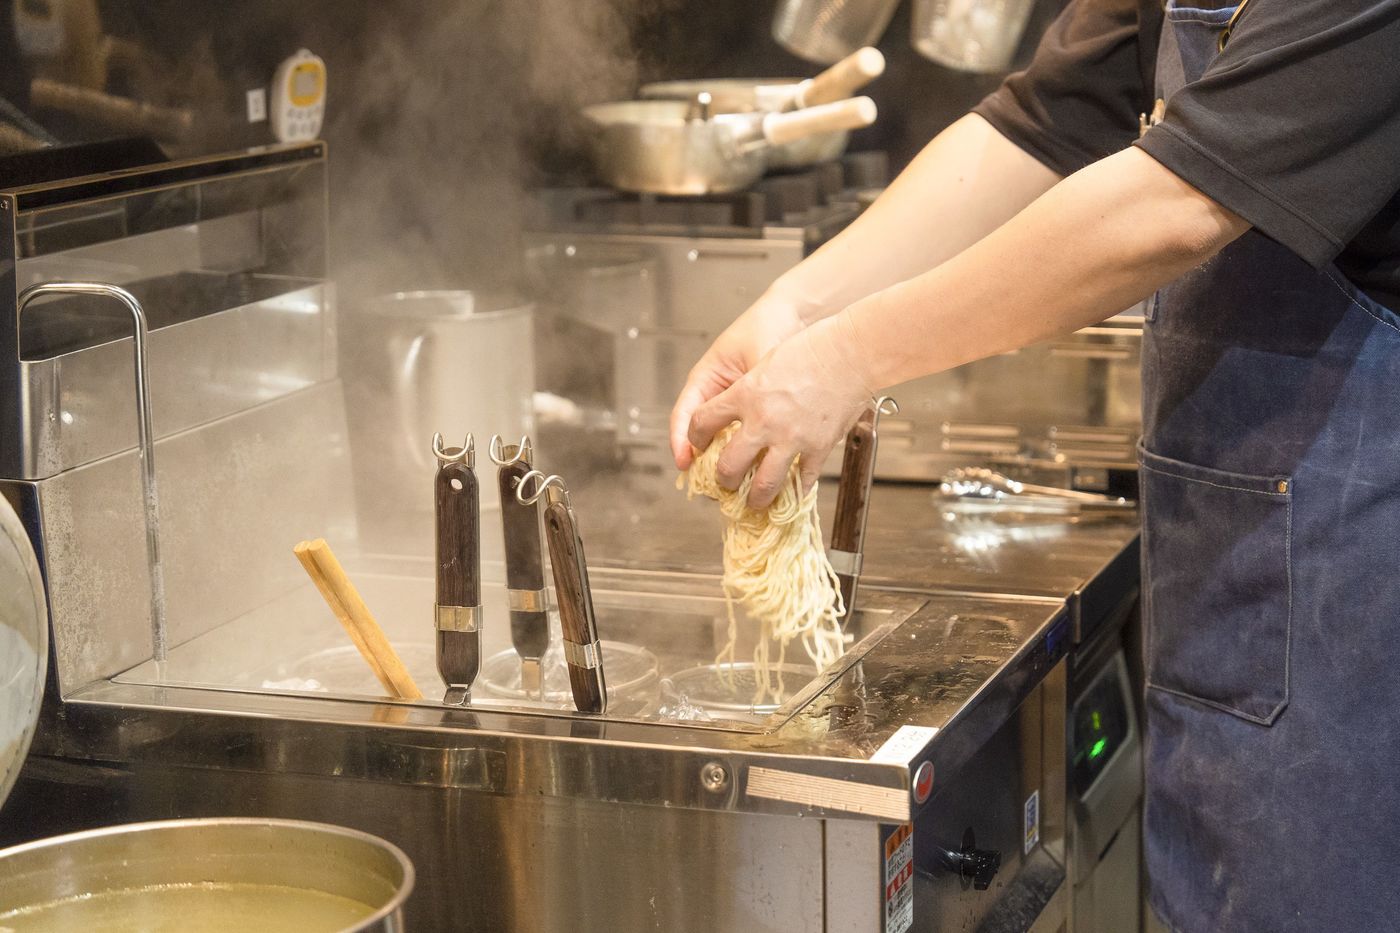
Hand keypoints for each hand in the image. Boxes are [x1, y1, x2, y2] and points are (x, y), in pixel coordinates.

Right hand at [669, 290, 808, 469]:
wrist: (793, 315)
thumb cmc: (768, 328)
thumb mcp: (758, 358)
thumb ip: (757, 387)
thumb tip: (763, 418)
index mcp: (706, 380)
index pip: (684, 416)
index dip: (682, 443)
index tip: (685, 464)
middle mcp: (717, 396)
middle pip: (701, 437)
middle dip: (705, 464)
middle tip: (713, 486)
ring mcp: (736, 406)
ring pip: (725, 441)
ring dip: (730, 463)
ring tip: (738, 486)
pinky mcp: (756, 413)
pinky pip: (749, 438)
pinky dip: (753, 455)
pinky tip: (764, 470)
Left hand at [687, 313, 875, 508]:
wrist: (849, 353)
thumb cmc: (811, 348)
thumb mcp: (766, 361)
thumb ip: (750, 390)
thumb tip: (741, 410)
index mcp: (745, 394)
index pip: (702, 422)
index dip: (694, 436)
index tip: (697, 443)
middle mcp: (763, 421)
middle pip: (728, 465)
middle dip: (723, 479)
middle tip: (724, 483)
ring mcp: (791, 438)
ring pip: (764, 484)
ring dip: (756, 498)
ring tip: (754, 502)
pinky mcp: (818, 447)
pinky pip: (804, 479)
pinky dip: (798, 487)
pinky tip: (794, 489)